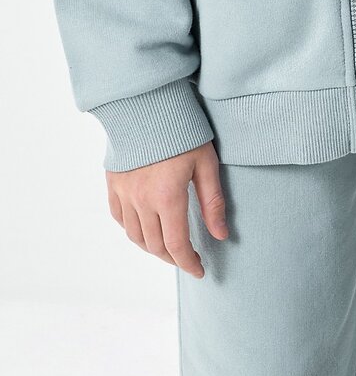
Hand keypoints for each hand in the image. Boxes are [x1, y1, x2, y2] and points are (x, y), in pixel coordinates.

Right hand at [106, 140, 227, 278]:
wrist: (147, 105)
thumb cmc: (183, 131)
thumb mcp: (206, 163)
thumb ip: (213, 202)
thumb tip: (221, 235)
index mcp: (167, 197)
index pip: (177, 245)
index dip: (188, 263)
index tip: (199, 270)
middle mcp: (141, 201)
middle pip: (155, 245)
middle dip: (173, 258)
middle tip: (187, 259)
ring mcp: (124, 193)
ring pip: (135, 236)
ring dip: (152, 248)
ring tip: (169, 248)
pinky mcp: (113, 184)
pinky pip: (119, 218)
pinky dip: (132, 230)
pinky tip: (144, 229)